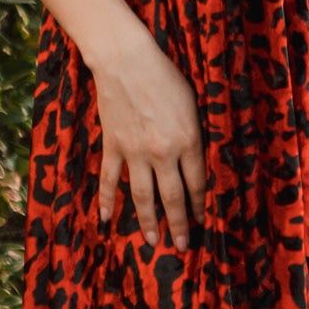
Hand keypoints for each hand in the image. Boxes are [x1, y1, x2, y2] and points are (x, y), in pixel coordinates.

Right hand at [91, 29, 205, 250]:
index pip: (197, 183)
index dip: (200, 205)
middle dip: (179, 224)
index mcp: (188, 141)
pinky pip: (110, 179)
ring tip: (153, 241)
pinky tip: (107, 219)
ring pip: (143, 196)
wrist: (126, 61)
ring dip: (148, 221)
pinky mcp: (113, 146)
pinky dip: (106, 200)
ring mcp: (135, 152)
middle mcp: (163, 153)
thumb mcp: (193, 103)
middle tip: (182, 246)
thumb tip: (196, 159)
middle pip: (173, 197)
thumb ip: (195, 134)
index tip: (202, 222)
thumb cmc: (165, 76)